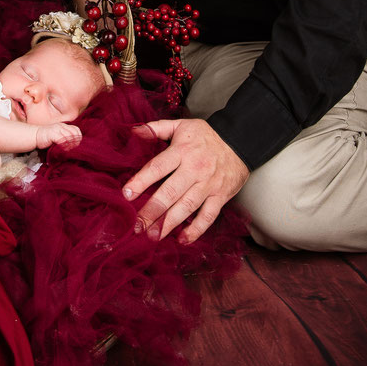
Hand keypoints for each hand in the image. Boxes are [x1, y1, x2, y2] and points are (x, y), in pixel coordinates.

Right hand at [34, 122, 82, 150]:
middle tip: (76, 149)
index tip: (78, 144)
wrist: (34, 135)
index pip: (75, 129)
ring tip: (71, 150)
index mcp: (63, 126)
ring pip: (69, 136)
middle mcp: (61, 126)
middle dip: (76, 142)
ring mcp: (56, 129)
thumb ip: (65, 137)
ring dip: (71, 144)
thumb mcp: (57, 135)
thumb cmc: (46, 138)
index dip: (79, 137)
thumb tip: (74, 146)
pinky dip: (65, 145)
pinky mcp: (52, 134)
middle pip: (73, 133)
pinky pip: (62, 140)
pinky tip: (64, 149)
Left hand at [123, 118, 248, 243]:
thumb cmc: (205, 135)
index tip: (126, 195)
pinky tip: (182, 240)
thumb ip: (156, 128)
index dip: (141, 181)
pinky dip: (196, 229)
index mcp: (181, 151)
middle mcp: (194, 169)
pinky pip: (208, 216)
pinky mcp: (221, 196)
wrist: (240, 140)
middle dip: (152, 210)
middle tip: (136, 226)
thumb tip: (134, 131)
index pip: (157, 167)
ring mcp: (208, 184)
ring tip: (153, 236)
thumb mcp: (181, 126)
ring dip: (169, 223)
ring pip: (187, 207)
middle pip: (170, 192)